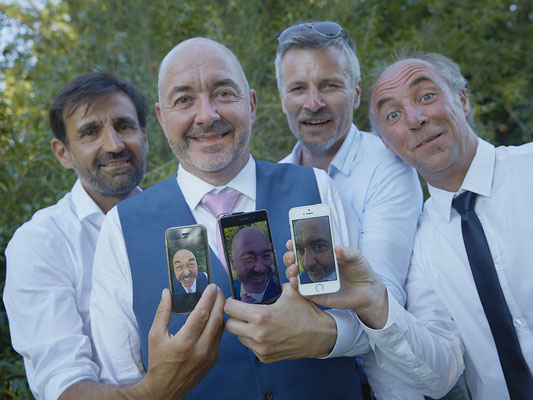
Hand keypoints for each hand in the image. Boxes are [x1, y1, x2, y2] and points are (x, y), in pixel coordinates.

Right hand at [137, 284, 224, 398]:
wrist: (165, 389)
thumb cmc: (158, 361)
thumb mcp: (155, 336)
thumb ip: (162, 312)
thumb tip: (167, 293)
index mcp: (184, 343)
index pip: (201, 314)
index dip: (208, 298)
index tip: (211, 286)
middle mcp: (200, 349)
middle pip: (216, 318)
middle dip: (219, 300)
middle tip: (217, 289)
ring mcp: (209, 355)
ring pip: (220, 327)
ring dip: (221, 310)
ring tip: (218, 298)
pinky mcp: (214, 359)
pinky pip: (219, 337)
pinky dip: (219, 323)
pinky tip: (216, 314)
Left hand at [224, 283, 336, 362]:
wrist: (319, 336)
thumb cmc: (305, 314)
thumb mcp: (291, 291)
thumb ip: (274, 284)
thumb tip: (263, 276)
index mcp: (262, 316)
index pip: (230, 309)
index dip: (230, 302)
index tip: (234, 300)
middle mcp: (258, 334)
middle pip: (228, 325)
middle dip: (233, 317)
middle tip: (241, 311)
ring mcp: (261, 348)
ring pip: (238, 337)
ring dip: (242, 329)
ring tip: (255, 322)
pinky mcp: (265, 357)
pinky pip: (250, 347)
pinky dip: (253, 339)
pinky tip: (264, 332)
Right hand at [284, 240, 388, 328]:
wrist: (367, 290)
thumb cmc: (360, 270)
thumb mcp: (355, 257)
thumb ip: (346, 252)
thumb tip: (337, 247)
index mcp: (321, 256)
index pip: (304, 249)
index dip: (294, 245)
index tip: (291, 241)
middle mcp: (315, 268)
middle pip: (294, 261)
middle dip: (289, 256)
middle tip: (292, 254)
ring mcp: (313, 281)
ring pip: (294, 275)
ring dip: (290, 270)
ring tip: (294, 267)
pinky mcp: (315, 294)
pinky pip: (301, 291)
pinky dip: (295, 286)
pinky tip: (295, 281)